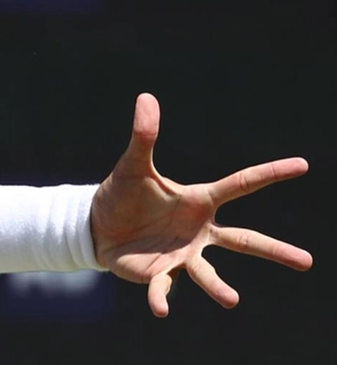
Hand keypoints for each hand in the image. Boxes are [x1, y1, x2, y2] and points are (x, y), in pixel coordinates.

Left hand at [91, 93, 310, 316]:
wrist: (98, 226)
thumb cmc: (124, 195)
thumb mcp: (133, 165)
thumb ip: (143, 135)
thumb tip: (145, 97)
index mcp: (199, 200)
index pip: (240, 184)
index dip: (270, 173)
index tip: (303, 164)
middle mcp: (199, 231)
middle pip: (243, 241)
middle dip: (275, 251)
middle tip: (308, 262)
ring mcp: (183, 254)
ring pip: (207, 273)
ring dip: (218, 287)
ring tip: (232, 300)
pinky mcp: (160, 272)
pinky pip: (164, 287)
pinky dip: (161, 297)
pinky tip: (160, 310)